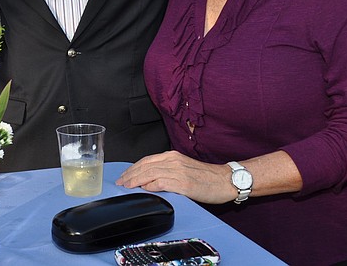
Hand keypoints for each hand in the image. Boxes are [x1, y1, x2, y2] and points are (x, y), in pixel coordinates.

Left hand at [115, 150, 235, 204]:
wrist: (226, 180)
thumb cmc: (207, 176)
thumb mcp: (183, 168)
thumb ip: (167, 170)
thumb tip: (149, 180)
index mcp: (172, 156)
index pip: (146, 160)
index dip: (133, 168)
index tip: (124, 176)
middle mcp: (173, 161)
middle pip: (145, 166)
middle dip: (130, 175)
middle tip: (120, 183)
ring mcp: (178, 171)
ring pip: (150, 173)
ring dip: (136, 180)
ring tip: (127, 187)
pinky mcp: (184, 183)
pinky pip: (162, 183)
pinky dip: (151, 186)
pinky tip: (144, 189)